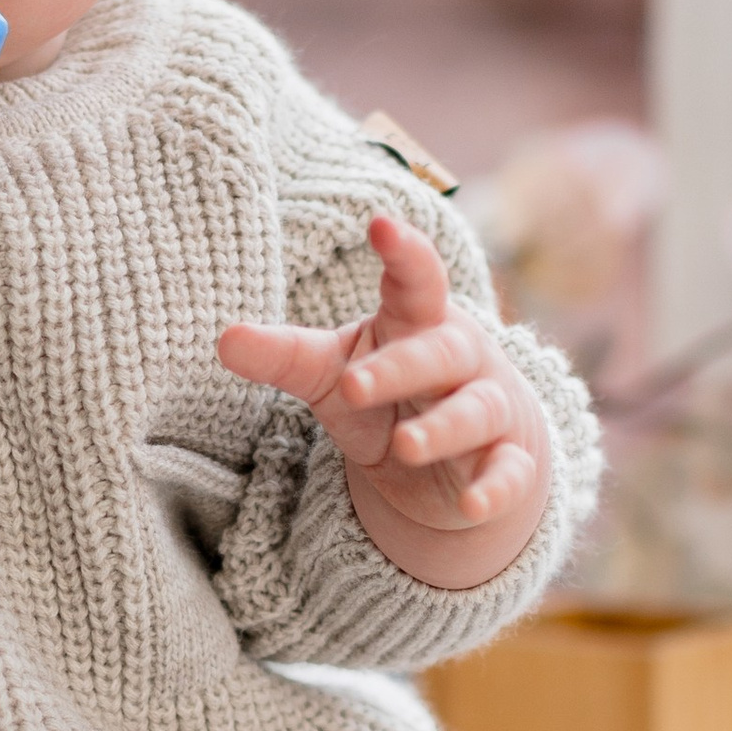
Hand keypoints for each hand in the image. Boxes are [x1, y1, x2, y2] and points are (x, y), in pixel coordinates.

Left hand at [218, 211, 550, 590]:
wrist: (460, 451)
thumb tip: (223, 339)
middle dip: (400, 368)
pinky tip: (472, 506)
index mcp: (417, 322)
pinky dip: (494, 490)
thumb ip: (284, 356)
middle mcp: (461, 358)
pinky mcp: (508, 462)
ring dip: (443, 429)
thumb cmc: (389, 393)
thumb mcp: (332, 373)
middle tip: (353, 386)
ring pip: (475, 412)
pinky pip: (508, 473)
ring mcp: (490, 409)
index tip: (380, 224)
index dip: (404, 253)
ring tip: (404, 446)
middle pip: (438, 353)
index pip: (416, 280)